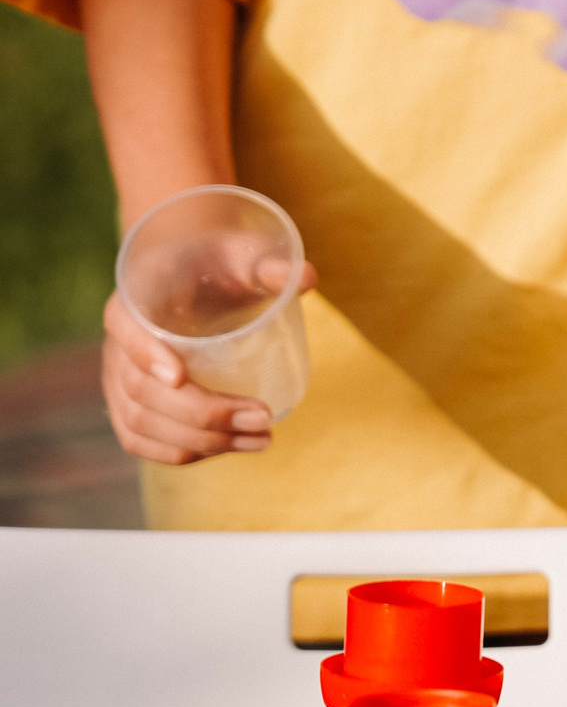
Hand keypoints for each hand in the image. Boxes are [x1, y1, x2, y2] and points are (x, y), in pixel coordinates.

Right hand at [100, 276, 298, 463]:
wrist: (193, 275)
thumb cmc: (219, 263)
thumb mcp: (244, 254)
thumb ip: (271, 264)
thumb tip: (308, 279)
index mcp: (135, 298)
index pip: (126, 328)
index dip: (146, 355)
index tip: (180, 377)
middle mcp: (118, 343)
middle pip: (141, 389)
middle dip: (202, 413)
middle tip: (262, 418)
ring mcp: (119, 379)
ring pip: (143, 423)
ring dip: (201, 441)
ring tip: (261, 439)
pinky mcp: (129, 406)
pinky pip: (140, 440)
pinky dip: (181, 452)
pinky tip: (229, 448)